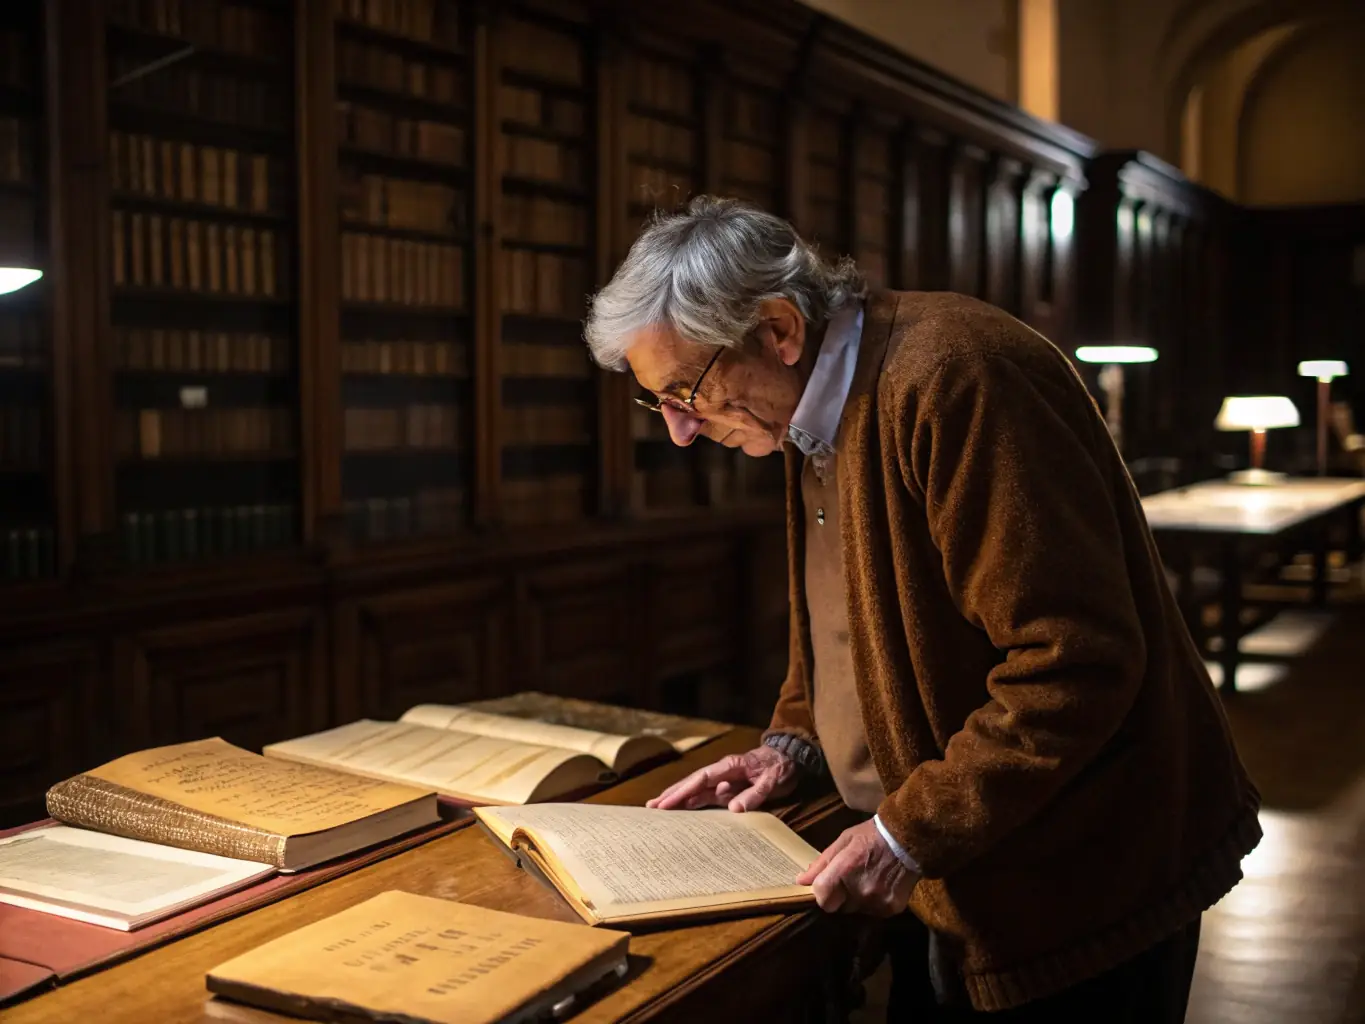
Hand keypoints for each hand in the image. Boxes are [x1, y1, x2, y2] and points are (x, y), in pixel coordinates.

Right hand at [646, 746, 798, 811]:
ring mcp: (724, 781)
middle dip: (672, 794)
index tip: (666, 803)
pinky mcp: (728, 789)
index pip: (700, 779)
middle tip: (651, 807)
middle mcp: (722, 773)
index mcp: (729, 767)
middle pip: (692, 783)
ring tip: (658, 810)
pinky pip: (707, 797)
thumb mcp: (771, 781)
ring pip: (696, 790)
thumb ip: (753, 794)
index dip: (682, 791)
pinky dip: (692, 803)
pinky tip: (681, 811)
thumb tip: (733, 808)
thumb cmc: (780, 767)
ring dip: (678, 799)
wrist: (790, 757)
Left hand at [797, 819, 916, 915]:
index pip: (822, 899)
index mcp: (845, 870)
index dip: (822, 894)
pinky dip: (874, 903)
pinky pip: (874, 912)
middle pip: (838, 907)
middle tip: (851, 878)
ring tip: (868, 879)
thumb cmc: (872, 835)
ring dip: (857, 901)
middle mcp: (860, 890)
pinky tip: (881, 885)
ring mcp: (877, 902)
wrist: (910, 838)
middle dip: (840, 897)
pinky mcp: (891, 908)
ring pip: (856, 911)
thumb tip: (801, 881)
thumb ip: (822, 863)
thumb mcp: (844, 841)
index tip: (826, 887)